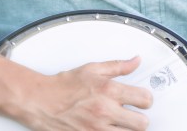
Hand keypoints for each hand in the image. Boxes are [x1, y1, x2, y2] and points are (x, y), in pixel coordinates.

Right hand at [18, 56, 153, 130]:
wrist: (40, 101)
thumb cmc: (64, 86)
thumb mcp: (93, 69)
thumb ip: (118, 66)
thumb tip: (135, 61)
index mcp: (109, 91)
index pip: (144, 99)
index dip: (146, 100)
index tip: (142, 100)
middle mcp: (105, 111)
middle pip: (141, 124)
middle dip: (140, 119)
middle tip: (133, 115)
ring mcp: (97, 129)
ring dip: (127, 130)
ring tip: (120, 123)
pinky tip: (108, 128)